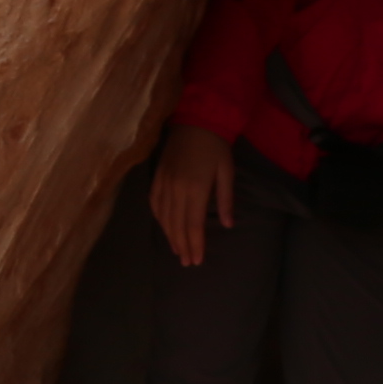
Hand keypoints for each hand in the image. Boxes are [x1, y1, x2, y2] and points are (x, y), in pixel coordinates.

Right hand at [149, 119, 238, 266]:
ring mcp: (164, 183)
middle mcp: (176, 189)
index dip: (195, 244)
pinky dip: (159, 219)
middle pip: (177, 225)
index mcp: (195, 189)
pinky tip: (164, 228)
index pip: (193, 224)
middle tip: (186, 262)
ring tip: (176, 251)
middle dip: (182, 246)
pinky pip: (155, 204)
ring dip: (170, 236)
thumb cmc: (216, 147)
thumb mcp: (226, 172)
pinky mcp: (157, 177)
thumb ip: (225, 199)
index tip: (196, 260)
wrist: (196, 121)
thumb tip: (227, 225)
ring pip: (164, 217)